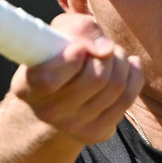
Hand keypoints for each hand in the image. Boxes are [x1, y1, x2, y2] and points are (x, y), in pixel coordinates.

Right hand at [10, 13, 143, 144]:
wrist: (57, 96)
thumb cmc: (57, 54)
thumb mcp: (59, 32)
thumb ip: (79, 29)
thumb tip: (105, 49)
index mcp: (27, 87)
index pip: (50, 79)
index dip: (71, 59)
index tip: (79, 47)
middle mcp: (48, 112)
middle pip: (95, 78)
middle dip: (107, 52)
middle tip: (102, 47)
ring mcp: (73, 126)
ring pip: (115, 86)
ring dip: (120, 60)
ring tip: (112, 55)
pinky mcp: (96, 133)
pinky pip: (127, 99)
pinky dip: (133, 75)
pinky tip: (127, 66)